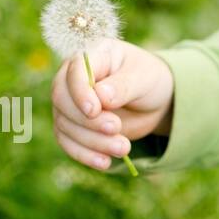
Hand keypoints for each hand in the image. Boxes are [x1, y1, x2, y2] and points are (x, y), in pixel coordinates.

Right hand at [49, 38, 174, 171]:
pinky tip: (104, 163)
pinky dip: (85, 154)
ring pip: (66, 125)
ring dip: (92, 141)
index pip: (75, 72)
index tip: (95, 110)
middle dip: (88, 120)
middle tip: (116, 128)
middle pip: (63, 101)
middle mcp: (73, 77)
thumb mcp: (145, 77)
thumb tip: (101, 96)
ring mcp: (70, 103)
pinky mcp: (73, 126)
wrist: (154, 100)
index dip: (80, 92)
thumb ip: (124, 85)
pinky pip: (68, 142)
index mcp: (92, 54)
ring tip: (123, 148)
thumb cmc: (149, 79)